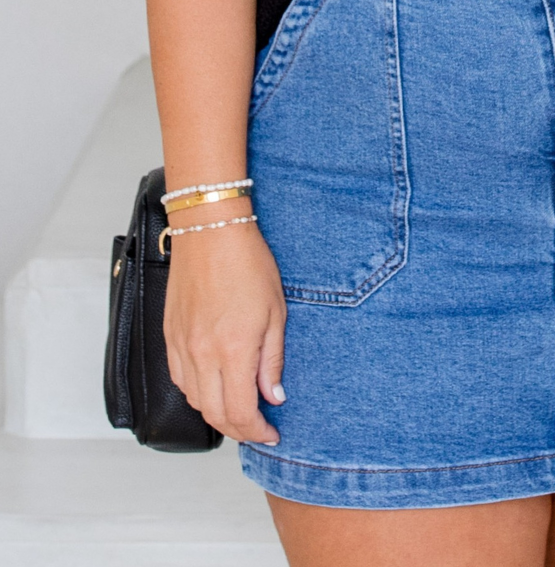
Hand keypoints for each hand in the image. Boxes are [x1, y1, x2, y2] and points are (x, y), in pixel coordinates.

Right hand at [164, 210, 286, 444]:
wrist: (210, 231)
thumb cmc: (248, 263)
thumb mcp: (276, 312)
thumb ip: (272, 361)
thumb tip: (273, 397)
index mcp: (232, 350)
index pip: (240, 412)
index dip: (257, 431)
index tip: (272, 433)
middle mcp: (201, 355)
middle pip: (214, 414)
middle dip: (239, 429)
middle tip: (258, 427)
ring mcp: (181, 346)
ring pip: (194, 400)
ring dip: (217, 413)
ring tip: (239, 408)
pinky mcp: (169, 335)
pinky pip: (179, 379)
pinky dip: (197, 392)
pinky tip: (213, 386)